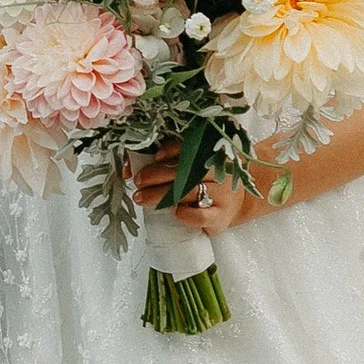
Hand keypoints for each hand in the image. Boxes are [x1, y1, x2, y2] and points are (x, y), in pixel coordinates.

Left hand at [128, 145, 261, 234]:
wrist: (235, 203)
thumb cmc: (206, 182)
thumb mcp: (191, 167)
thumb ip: (164, 162)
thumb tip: (129, 168)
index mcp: (212, 154)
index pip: (192, 147)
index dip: (171, 150)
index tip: (154, 156)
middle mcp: (220, 171)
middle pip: (187, 170)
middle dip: (157, 175)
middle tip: (138, 181)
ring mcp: (223, 194)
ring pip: (192, 192)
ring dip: (162, 195)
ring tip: (142, 198)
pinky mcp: (221, 217)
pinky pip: (203, 215)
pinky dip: (187, 214)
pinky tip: (175, 212)